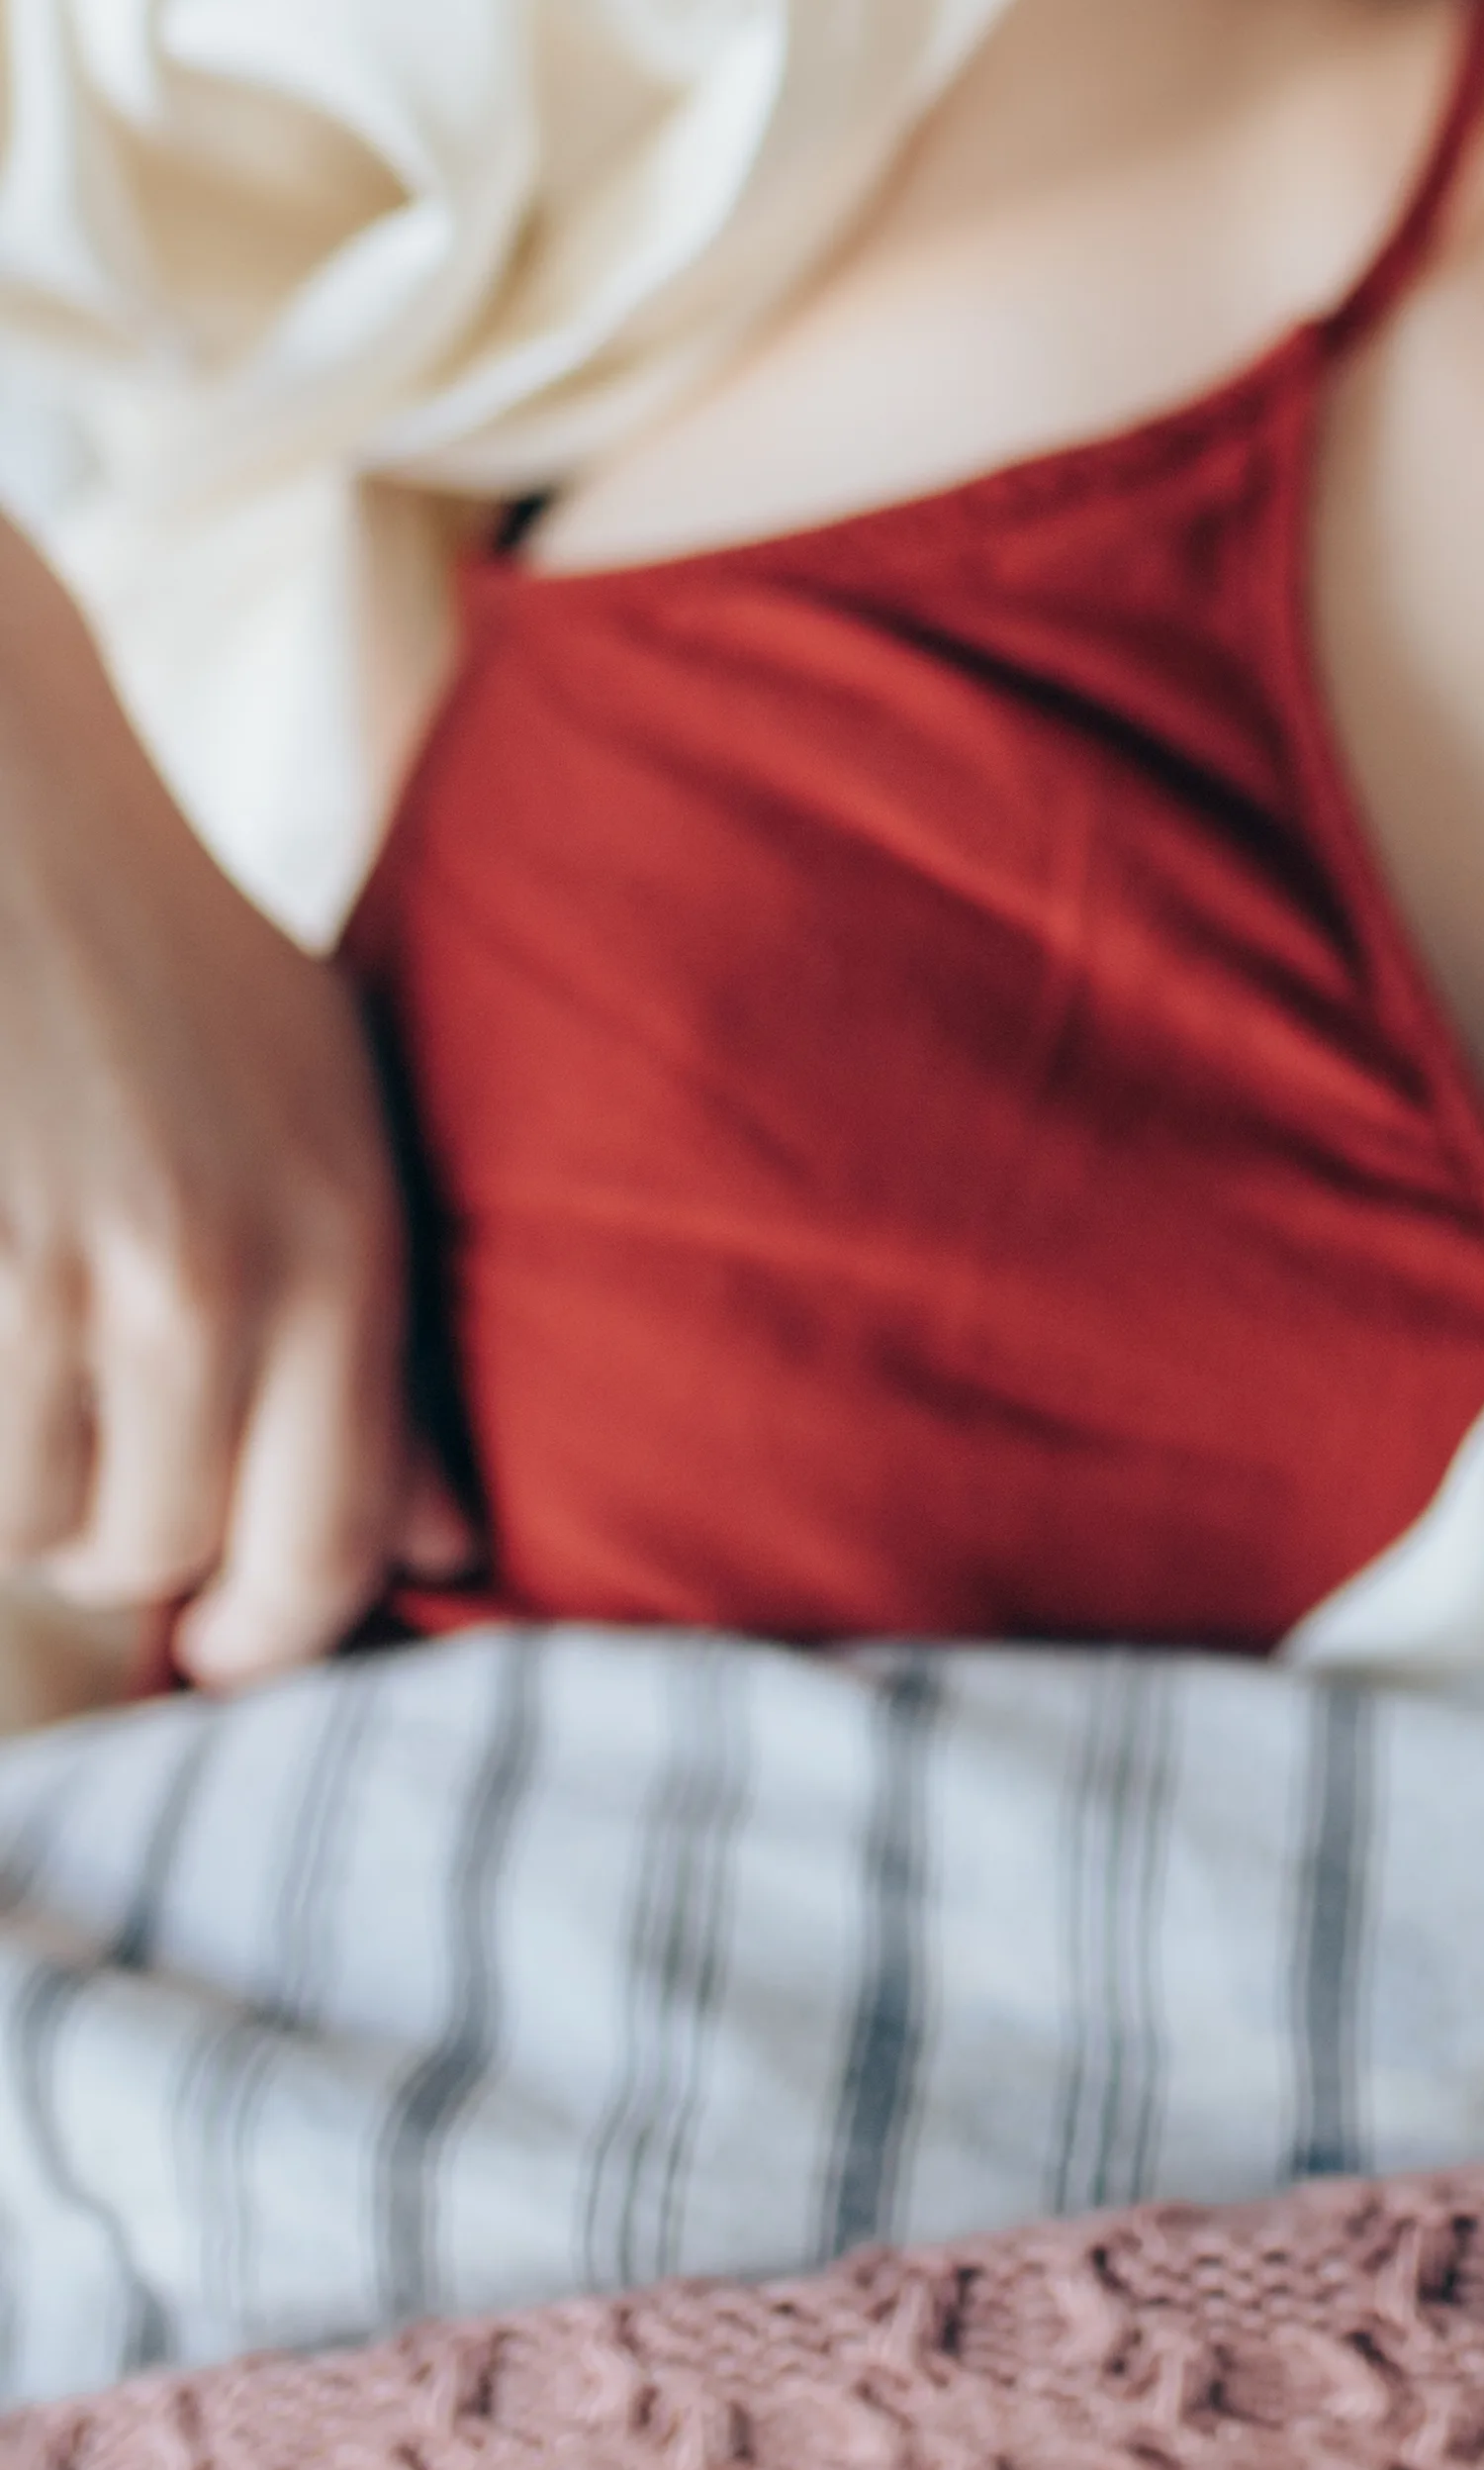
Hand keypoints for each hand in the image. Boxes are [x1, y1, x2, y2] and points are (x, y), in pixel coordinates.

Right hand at [0, 527, 472, 1690]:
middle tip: (113, 1478)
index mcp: (348, 1244)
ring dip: (35, 1493)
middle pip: (166, 1557)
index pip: (328, 1547)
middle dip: (134, 1556)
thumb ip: (389, 1353)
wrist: (12, 824)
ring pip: (42, 1522)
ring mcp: (73, 1268)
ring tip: (43, 1373)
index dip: (272, 1636)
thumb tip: (454, 1551)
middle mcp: (222, 1272)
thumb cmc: (179, 989)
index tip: (227, 1645)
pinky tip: (0, 1339)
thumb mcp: (329, 1137)